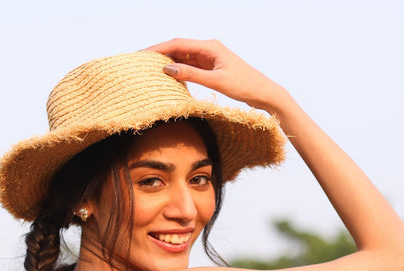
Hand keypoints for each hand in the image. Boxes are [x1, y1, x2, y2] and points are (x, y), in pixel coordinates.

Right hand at [144, 38, 286, 112]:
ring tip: (150, 68)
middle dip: (160, 53)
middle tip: (141, 61)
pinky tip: (168, 75)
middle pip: (179, 47)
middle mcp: (209, 48)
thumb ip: (192, 75)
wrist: (262, 92)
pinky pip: (190, 65)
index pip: (178, 44)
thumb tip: (168, 69)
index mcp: (210, 47)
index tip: (143, 54)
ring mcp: (210, 58)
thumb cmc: (243, 85)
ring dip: (168, 61)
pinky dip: (178, 69)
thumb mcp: (215, 81)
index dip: (159, 48)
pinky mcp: (212, 67)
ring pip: (183, 56)